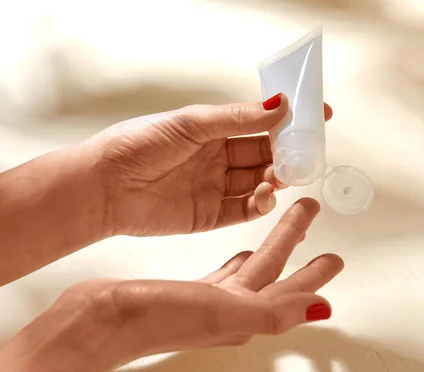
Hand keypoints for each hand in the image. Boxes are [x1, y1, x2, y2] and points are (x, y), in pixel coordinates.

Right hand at [60, 198, 342, 359]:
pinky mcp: (186, 289)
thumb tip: (319, 308)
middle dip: (295, 243)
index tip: (334, 257)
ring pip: (250, 268)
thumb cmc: (156, 318)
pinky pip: (224, 271)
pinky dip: (236, 258)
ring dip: (269, 247)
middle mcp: (229, 309)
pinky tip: (238, 251)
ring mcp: (207, 300)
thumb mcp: (223, 310)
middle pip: (272, 271)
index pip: (289, 289)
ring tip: (283, 230)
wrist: (101, 319)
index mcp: (243, 314)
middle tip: (309, 214)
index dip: (314, 274)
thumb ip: (273, 308)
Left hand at [90, 94, 332, 235]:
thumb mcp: (192, 123)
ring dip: (274, 179)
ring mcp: (214, 187)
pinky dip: (259, 204)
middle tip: (302, 155)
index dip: (287, 122)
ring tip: (279, 176)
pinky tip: (264, 196)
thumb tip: (279, 104)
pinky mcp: (209, 216)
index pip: (258, 124)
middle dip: (285, 154)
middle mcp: (216, 159)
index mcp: (212, 131)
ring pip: (257, 183)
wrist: (105, 186)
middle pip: (263, 155)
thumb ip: (237, 118)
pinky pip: (244, 210)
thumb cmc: (140, 144)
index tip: (318, 118)